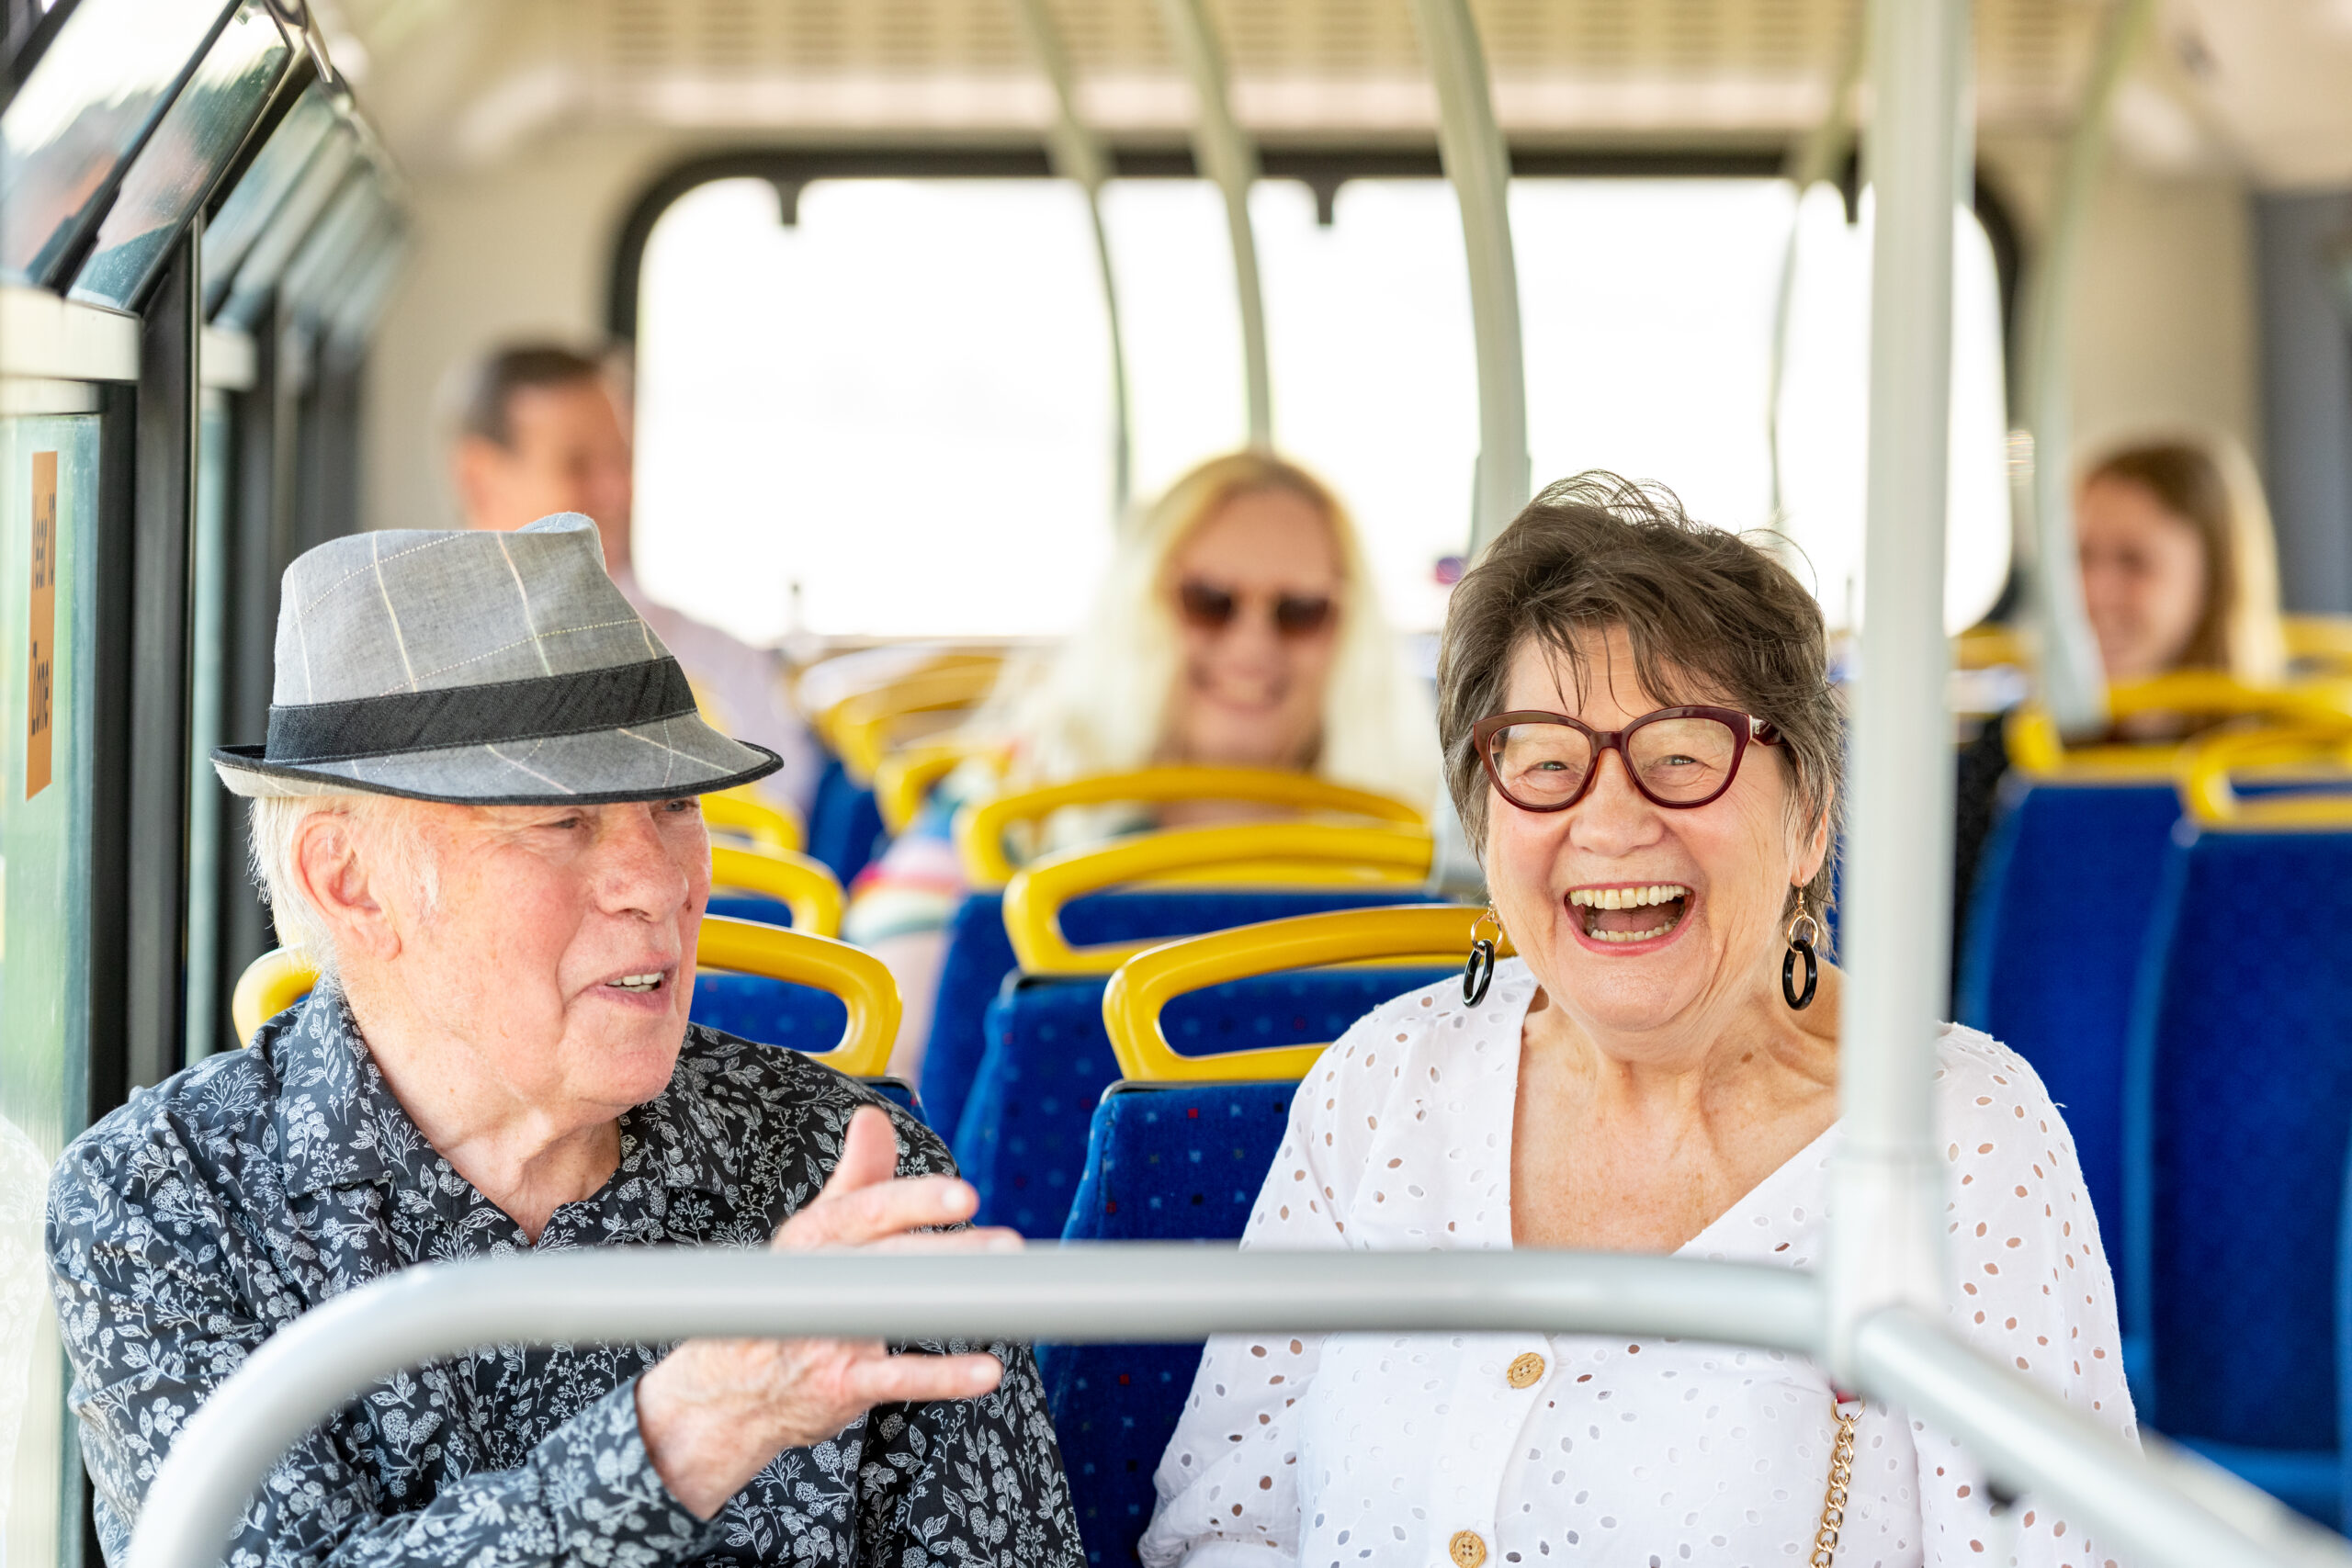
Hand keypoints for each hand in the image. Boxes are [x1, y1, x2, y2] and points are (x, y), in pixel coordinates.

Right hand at [635, 1107, 1018, 1517]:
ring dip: (950, 1303)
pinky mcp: (841, 1384)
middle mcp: (819, 1280)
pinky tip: (985, 1370)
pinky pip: (896, 1378)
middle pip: (889, 1259)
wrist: (726, 1390)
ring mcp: (828, 1334)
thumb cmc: (783, 1298)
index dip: (916, 1201)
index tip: (964, 1197)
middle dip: (948, 1251)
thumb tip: (874, 1118)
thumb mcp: (812, 1233)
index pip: (867, 1210)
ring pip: (894, 1311)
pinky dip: (942, 1377)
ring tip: (1000, 1293)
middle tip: (1005, 1245)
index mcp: (816, 1236)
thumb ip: (856, 1179)